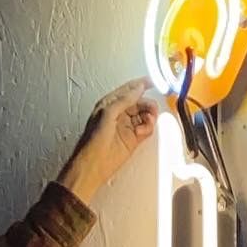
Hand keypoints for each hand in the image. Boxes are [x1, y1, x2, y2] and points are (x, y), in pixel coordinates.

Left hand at [56, 78, 157, 205]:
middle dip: (147, 103)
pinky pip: (146, 129)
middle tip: (151, 108)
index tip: (152, 82)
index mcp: (110, 103)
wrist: (94, 163)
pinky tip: (142, 131)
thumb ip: (125, 99)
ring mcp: (127, 126)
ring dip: (149, 116)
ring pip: (145, 115)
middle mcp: (119, 113)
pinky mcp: (133, 139)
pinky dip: (147, 128)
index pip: (128, 90)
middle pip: (139, 102)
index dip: (140, 84)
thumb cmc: (94, 139)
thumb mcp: (108, 112)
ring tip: (148, 120)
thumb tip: (138, 88)